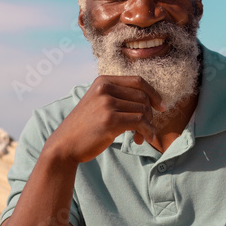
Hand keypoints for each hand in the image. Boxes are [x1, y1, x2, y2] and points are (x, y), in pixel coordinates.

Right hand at [46, 75, 165, 164]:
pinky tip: (142, 140)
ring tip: (141, 137)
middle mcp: (105, 88)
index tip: (161, 107)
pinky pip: (140, 122)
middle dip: (150, 115)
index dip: (153, 94)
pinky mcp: (110, 120)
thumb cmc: (84, 128)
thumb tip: (148, 100)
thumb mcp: (97, 103)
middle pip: (143, 97)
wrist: (64, 145)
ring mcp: (107, 103)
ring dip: (147, 126)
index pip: (138, 81)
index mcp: (103, 81)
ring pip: (143, 110)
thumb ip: (116, 97)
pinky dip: (147, 132)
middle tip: (145, 129)